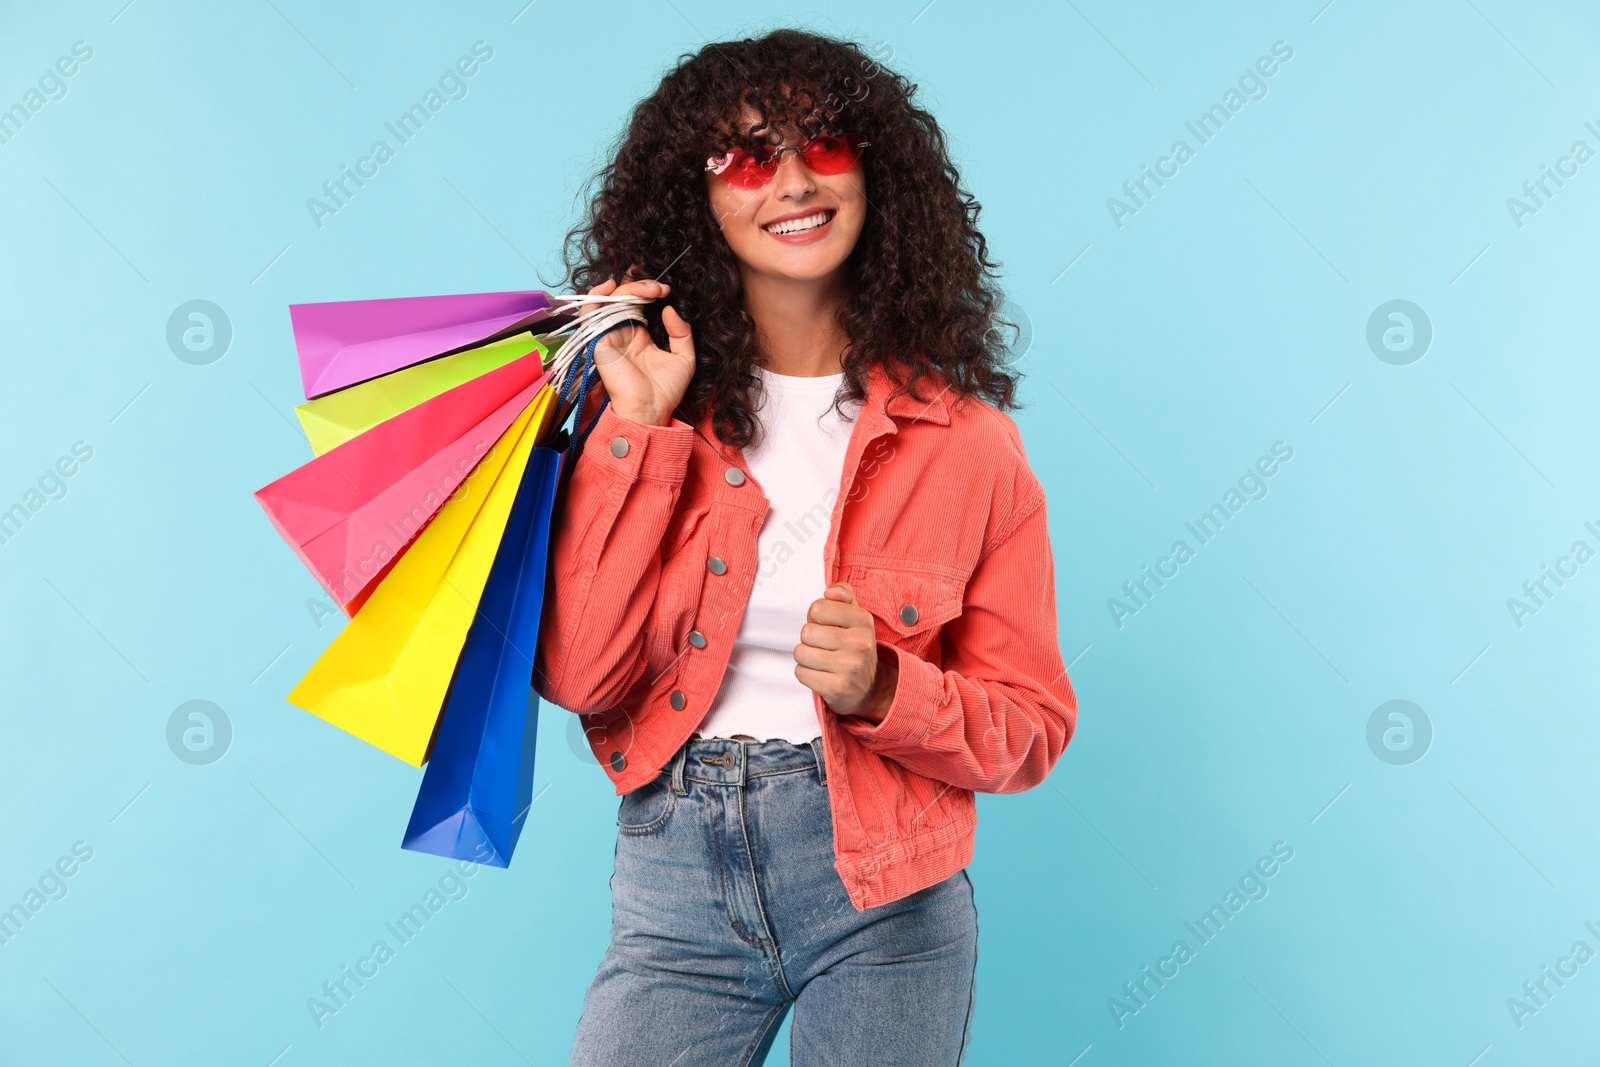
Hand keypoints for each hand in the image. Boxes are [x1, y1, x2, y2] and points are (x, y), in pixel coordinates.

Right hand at [579, 267, 695, 426]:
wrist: (651, 411)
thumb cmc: (665, 392)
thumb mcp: (684, 358)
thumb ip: (681, 332)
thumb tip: (669, 309)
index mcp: (640, 336)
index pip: (637, 303)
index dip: (647, 289)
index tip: (666, 290)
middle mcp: (623, 333)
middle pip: (623, 298)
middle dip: (641, 285)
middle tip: (660, 288)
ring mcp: (609, 336)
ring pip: (609, 301)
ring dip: (627, 288)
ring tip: (648, 289)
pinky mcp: (599, 341)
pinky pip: (591, 313)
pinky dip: (597, 297)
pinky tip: (613, 288)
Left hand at [794, 583, 897, 723]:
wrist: (869, 687)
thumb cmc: (855, 646)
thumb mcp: (856, 617)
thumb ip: (844, 595)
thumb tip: (830, 591)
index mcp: (863, 620)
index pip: (818, 608)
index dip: (815, 617)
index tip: (826, 626)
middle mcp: (859, 643)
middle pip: (807, 632)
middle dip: (809, 639)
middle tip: (823, 646)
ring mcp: (849, 667)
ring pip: (801, 653)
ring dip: (805, 657)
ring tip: (821, 660)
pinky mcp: (837, 688)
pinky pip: (801, 673)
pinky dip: (805, 673)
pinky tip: (820, 674)